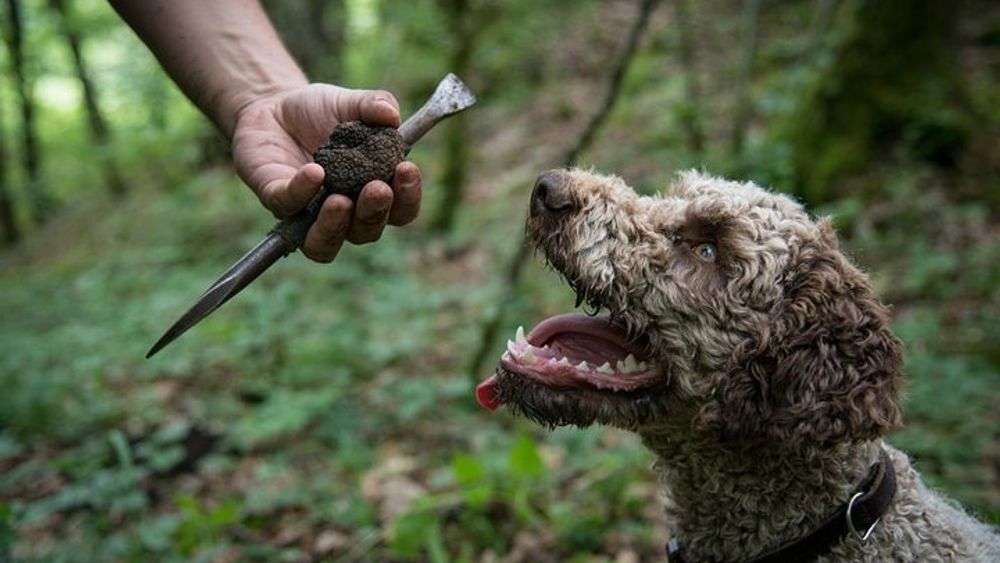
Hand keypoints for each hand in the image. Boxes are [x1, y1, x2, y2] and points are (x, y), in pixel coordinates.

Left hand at [231, 84, 421, 261]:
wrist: (273, 104)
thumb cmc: (320, 111)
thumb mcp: (351, 103)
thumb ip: (375, 105)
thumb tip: (391, 114)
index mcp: (371, 192)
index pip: (400, 211)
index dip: (408, 198)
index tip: (407, 169)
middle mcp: (345, 212)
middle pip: (367, 231)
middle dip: (374, 213)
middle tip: (377, 189)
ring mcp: (308, 213)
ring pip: (324, 245)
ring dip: (335, 227)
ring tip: (341, 201)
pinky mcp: (276, 200)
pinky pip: (289, 206)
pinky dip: (302, 192)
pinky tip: (314, 171)